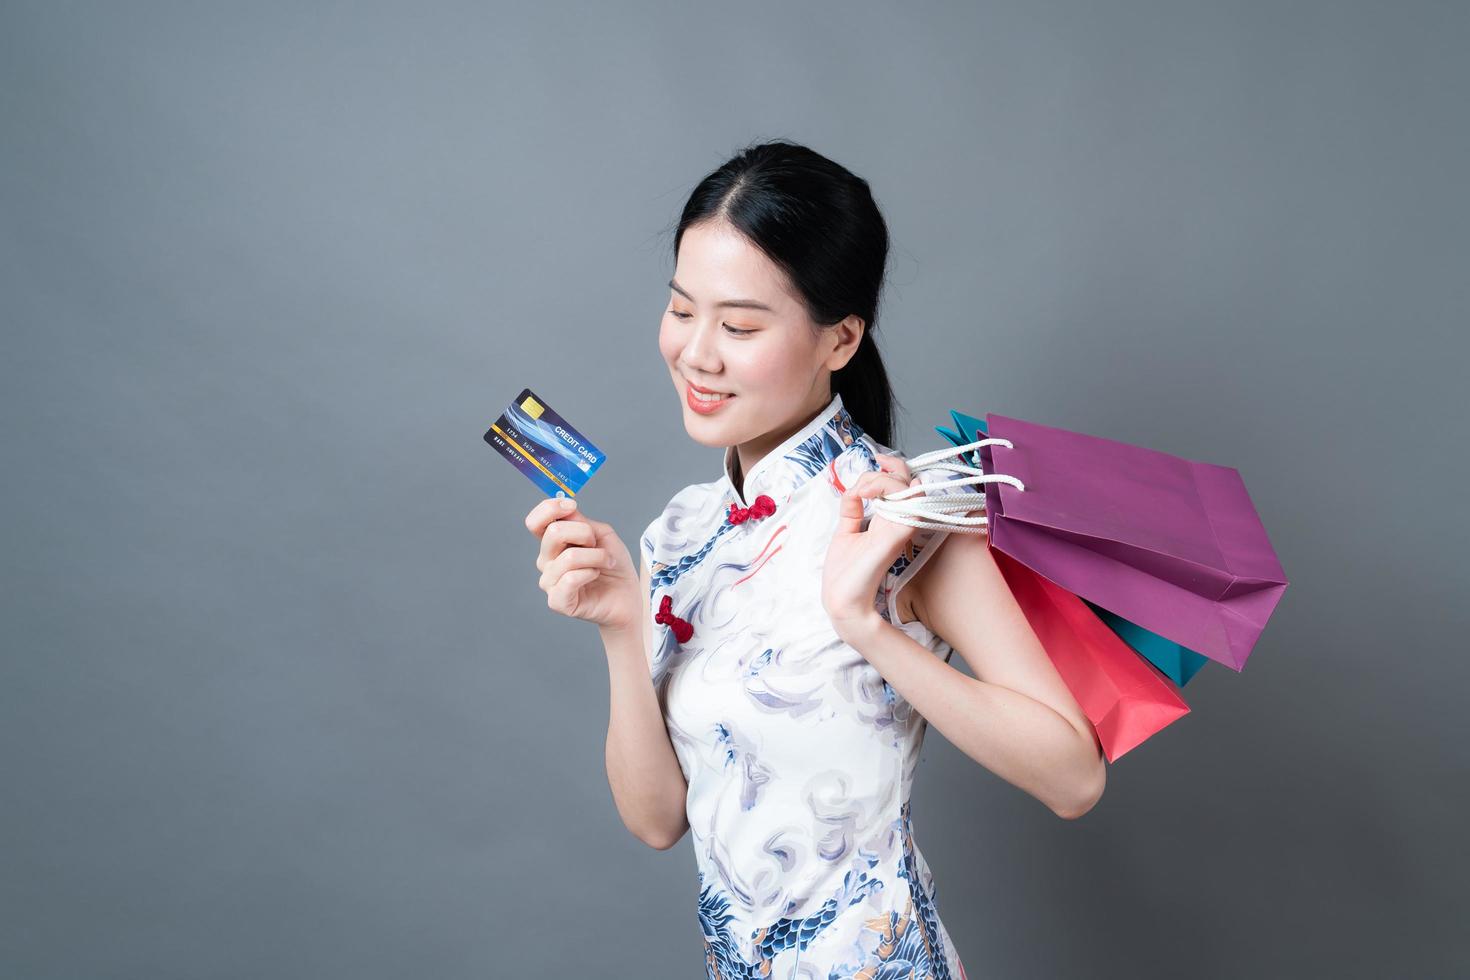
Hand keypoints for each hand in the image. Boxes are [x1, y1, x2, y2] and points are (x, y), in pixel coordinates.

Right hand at [525, 496, 639, 632]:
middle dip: (585, 533)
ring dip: (596, 556)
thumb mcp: (601, 534)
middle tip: (598, 545)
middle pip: (553, 533)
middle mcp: (546, 561)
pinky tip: (595, 576)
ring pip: (569, 557)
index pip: (535, 522)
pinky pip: (570, 579)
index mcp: (553, 544)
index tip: (572, 506)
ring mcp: (550, 582)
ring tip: (606, 563)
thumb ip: (580, 521)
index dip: (550, 509)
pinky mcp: (557, 601)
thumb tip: (564, 508)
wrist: (627, 595)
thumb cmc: (614, 565)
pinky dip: (589, 573)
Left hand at [822, 453, 921, 643]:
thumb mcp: (845, 531)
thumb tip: (853, 489)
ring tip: (863, 489)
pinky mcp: (897, 537)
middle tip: (867, 475)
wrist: (843, 601)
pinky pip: (911, 507)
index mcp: (887, 521)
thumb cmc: (845, 573)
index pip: (901, 486)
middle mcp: (898, 523)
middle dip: (890, 468)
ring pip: (911, 489)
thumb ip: (852, 510)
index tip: (876, 460)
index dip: (892, 467)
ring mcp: (900, 529)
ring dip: (886, 480)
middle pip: (909, 482)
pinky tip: (867, 494)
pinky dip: (890, 491)